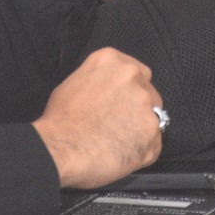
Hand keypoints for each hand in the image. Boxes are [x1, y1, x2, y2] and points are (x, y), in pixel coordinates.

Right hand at [34, 48, 163, 187]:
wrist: (62, 149)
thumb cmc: (61, 122)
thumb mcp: (73, 83)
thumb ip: (99, 80)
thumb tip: (107, 91)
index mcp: (112, 61)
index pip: (134, 71)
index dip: (128, 90)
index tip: (123, 102)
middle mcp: (133, 77)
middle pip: (148, 91)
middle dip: (138, 107)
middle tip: (119, 123)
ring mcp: (146, 104)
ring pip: (153, 117)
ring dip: (139, 129)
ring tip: (116, 141)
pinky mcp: (152, 132)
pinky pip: (153, 143)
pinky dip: (141, 150)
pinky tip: (121, 153)